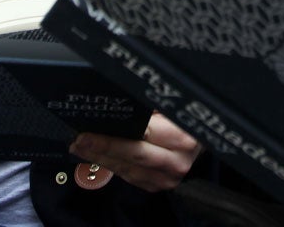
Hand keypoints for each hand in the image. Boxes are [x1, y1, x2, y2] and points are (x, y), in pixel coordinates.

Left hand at [69, 111, 201, 191]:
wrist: (204, 139)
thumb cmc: (186, 117)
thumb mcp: (174, 104)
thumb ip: (152, 102)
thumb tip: (118, 99)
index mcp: (183, 136)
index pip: (143, 134)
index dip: (114, 132)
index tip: (90, 129)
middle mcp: (177, 160)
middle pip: (132, 154)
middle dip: (102, 147)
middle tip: (79, 140)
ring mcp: (168, 176)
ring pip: (128, 168)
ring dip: (101, 158)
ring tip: (82, 147)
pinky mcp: (160, 185)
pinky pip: (130, 177)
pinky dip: (112, 166)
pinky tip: (99, 157)